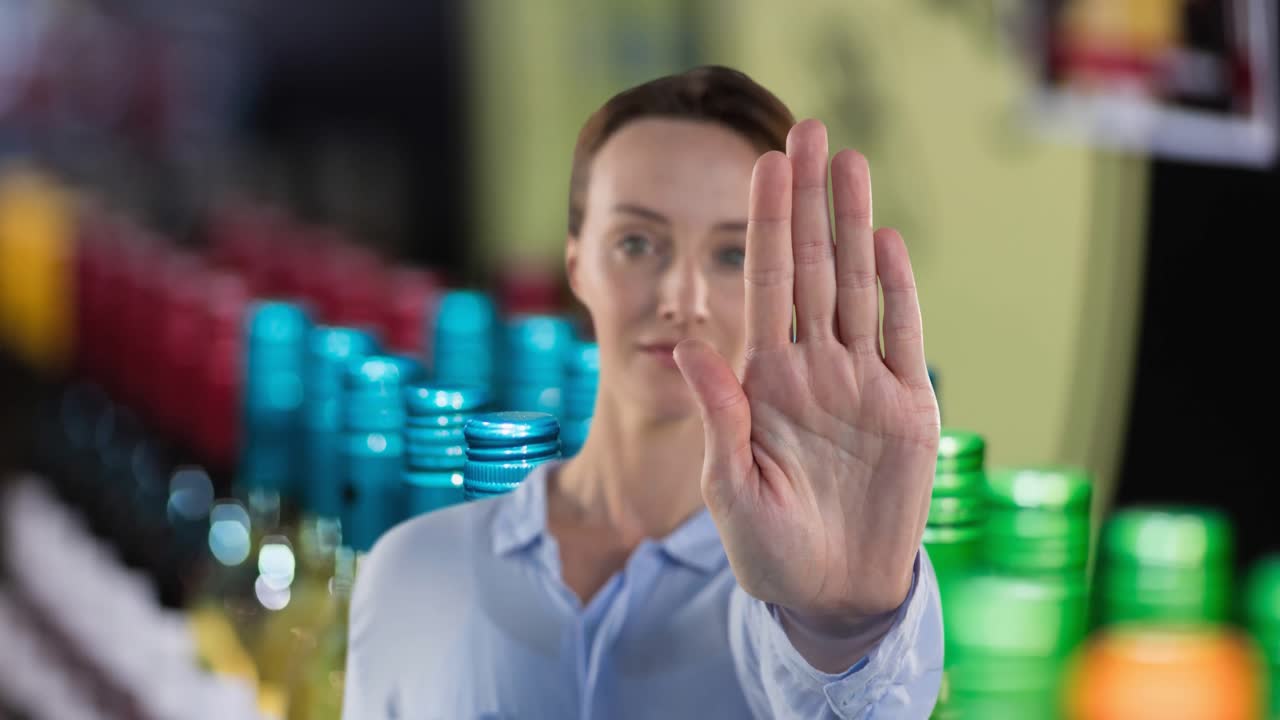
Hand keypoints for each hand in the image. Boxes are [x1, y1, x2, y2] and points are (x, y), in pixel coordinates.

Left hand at [673, 120, 938, 648]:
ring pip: (858, 287)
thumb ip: (719, 417)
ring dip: (854, 225)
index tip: (763, 163)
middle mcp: (813, 368)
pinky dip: (898, 290)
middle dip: (808, 201)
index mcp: (764, 381)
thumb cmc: (769, 550)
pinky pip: (902, 337)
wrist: (833, 594)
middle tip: (808, 130)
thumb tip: (689, 348)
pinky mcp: (906, 409)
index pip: (765, 286)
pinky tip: (886, 240)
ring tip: (850, 162)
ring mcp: (861, 383)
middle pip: (812, 268)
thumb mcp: (731, 489)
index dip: (766, 224)